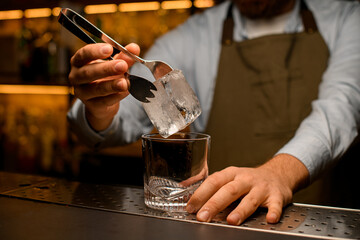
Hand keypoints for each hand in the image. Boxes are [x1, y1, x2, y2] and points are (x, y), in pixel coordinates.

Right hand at [69, 43, 139, 130]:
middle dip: (106, 69)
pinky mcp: (92, 106)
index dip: (95, 52)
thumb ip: (123, 57)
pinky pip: (105, 101)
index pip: (83, 54)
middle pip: (88, 72)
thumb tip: (134, 48)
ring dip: (112, 85)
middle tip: (122, 65)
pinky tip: (126, 91)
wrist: (101, 101)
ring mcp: (82, 93)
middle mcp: (76, 77)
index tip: (109, 49)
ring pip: (97, 89)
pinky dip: (117, 96)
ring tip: (125, 83)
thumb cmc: (104, 77)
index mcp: (79, 62)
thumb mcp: (113, 64)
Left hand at [186, 154, 308, 224]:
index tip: (191, 206)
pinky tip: (269, 219)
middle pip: (228, 190)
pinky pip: (275, 204)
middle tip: (203, 216)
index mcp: (231, 174)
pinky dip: (273, 211)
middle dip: (214, 204)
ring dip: (241, 210)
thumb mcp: (229, 177)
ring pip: (250, 199)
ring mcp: (261, 187)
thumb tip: (186, 190)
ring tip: (231, 220)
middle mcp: (245, 179)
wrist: (277, 174)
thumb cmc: (248, 180)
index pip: (213, 181)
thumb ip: (211, 185)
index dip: (201, 194)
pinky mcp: (276, 196)